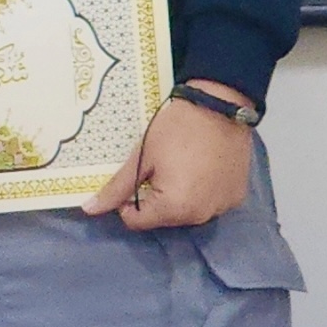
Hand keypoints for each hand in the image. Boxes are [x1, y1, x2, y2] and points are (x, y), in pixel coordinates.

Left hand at [85, 87, 253, 229]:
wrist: (220, 105)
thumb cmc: (177, 128)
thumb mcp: (141, 156)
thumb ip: (117, 188)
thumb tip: (90, 209)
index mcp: (174, 208)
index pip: (138, 221)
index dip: (128, 201)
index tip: (136, 176)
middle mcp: (201, 216)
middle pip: (164, 219)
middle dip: (154, 198)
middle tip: (159, 166)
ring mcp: (222, 208)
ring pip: (187, 212)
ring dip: (178, 197)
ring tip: (181, 165)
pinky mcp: (236, 197)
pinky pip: (209, 203)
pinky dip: (201, 192)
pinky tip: (201, 168)